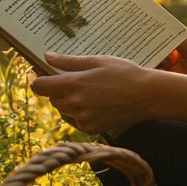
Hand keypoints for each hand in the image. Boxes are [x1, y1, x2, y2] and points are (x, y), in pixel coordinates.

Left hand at [29, 52, 156, 137]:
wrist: (147, 95)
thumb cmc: (124, 73)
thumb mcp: (96, 61)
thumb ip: (68, 61)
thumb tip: (47, 56)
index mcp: (73, 84)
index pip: (39, 87)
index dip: (40, 81)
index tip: (46, 76)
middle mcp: (75, 103)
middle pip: (52, 99)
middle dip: (59, 91)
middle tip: (79, 82)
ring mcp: (82, 118)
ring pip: (64, 110)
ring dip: (70, 102)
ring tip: (92, 93)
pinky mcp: (91, 128)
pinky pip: (76, 121)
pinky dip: (81, 114)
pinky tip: (98, 105)